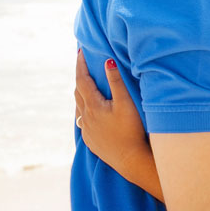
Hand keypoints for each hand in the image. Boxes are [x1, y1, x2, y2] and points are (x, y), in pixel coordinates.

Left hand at [75, 50, 149, 174]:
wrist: (129, 159)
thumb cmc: (131, 129)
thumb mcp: (126, 103)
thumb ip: (116, 81)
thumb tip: (108, 61)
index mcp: (92, 105)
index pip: (82, 79)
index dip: (80, 64)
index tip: (80, 51)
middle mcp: (85, 117)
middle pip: (78, 92)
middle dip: (80, 77)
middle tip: (84, 64)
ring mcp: (86, 129)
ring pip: (79, 107)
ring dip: (82, 94)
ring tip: (88, 85)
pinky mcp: (90, 139)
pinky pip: (83, 120)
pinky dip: (86, 109)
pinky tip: (93, 110)